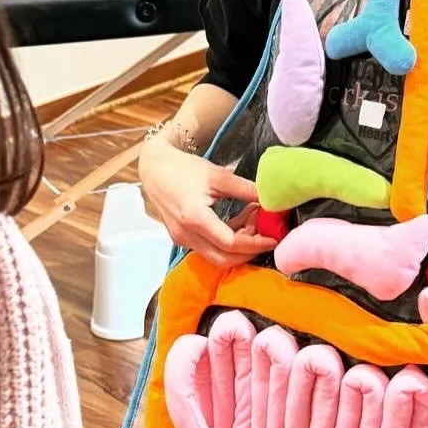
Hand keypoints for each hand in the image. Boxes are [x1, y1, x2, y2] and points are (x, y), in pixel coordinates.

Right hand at [139, 139, 273, 269]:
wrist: (154, 169)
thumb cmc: (183, 168)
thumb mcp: (217, 175)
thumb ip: (244, 188)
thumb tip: (269, 199)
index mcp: (194, 218)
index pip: (230, 243)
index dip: (255, 244)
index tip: (273, 238)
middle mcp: (186, 234)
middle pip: (223, 259)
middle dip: (249, 251)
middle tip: (266, 235)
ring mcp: (182, 238)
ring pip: (216, 255)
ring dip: (238, 245)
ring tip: (254, 221)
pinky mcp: (182, 237)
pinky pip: (208, 247)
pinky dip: (226, 240)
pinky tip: (239, 221)